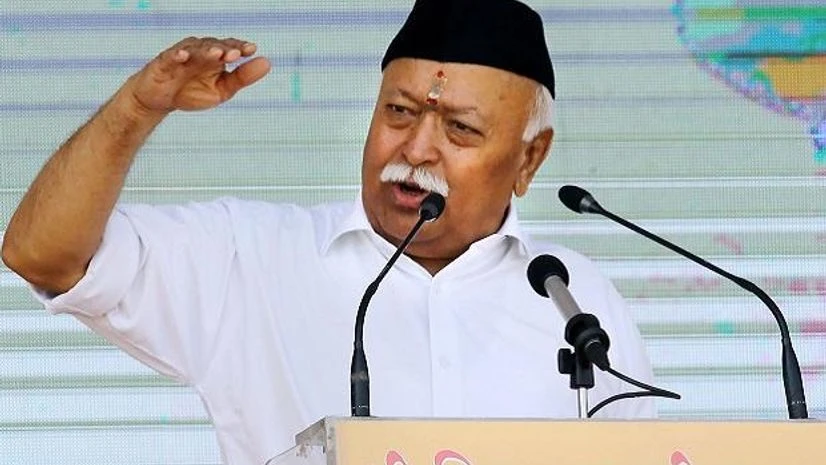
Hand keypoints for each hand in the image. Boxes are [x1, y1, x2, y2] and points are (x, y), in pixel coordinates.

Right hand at [125, 37, 271, 114]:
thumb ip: (242, 77)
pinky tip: (183, 56)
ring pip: (195, 49)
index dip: (240, 47)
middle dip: (225, 48)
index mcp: (216, 56)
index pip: (230, 47)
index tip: (251, 50)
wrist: (160, 101)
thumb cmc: (192, 92)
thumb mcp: (222, 90)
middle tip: (236, 54)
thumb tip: (266, 63)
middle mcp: (200, 51)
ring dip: (206, 51)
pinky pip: (170, 56)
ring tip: (217, 54)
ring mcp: (181, 55)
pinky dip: (176, 55)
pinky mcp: (163, 62)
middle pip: (214, 45)